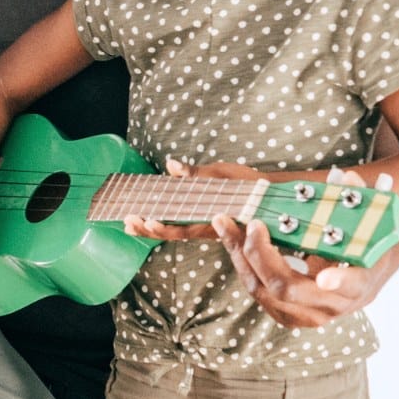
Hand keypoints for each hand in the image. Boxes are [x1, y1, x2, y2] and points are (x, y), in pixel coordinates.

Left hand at [123, 156, 258, 241]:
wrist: (271, 199)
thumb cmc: (248, 187)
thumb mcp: (222, 175)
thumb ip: (195, 174)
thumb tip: (171, 165)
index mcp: (209, 219)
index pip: (180, 227)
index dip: (161, 227)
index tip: (144, 221)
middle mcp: (205, 227)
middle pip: (172, 233)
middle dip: (148, 229)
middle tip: (127, 222)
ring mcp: (205, 226)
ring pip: (175, 231)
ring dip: (152, 228)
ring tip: (131, 223)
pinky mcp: (206, 223)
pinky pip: (182, 226)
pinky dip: (165, 223)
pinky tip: (150, 217)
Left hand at [212, 214, 398, 329]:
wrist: (362, 274)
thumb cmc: (363, 246)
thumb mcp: (367, 224)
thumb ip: (357, 201)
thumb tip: (346, 180)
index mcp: (359, 282)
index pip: (350, 285)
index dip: (337, 281)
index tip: (324, 276)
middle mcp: (332, 304)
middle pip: (289, 289)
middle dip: (262, 255)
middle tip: (252, 223)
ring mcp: (307, 313)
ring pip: (264, 292)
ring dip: (241, 256)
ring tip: (226, 223)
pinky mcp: (287, 313)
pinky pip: (257, 291)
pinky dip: (241, 262)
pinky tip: (232, 236)